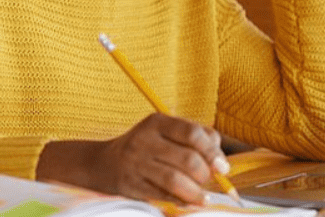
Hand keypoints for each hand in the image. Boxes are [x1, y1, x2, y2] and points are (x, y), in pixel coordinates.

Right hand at [37, 113, 229, 203]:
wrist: (102, 163)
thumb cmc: (146, 146)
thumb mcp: (165, 132)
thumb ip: (195, 138)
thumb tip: (221, 160)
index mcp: (157, 122)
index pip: (193, 134)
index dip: (213, 152)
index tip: (223, 167)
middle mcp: (145, 140)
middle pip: (187, 159)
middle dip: (205, 174)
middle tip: (210, 182)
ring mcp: (135, 163)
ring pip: (174, 180)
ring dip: (195, 192)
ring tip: (203, 198)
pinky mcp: (129, 184)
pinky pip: (160, 195)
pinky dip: (179, 200)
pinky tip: (188, 202)